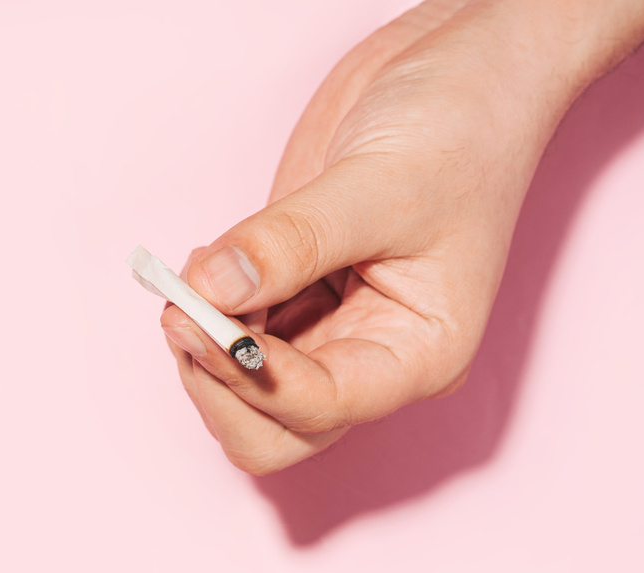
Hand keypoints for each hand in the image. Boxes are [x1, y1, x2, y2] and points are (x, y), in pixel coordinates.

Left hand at [162, 0, 643, 473]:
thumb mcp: (376, 184)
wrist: (461, 71)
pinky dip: (206, 310)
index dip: (248, 376)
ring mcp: (328, 330)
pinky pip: (232, 333)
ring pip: (243, 390)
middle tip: (182, 310)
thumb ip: (289, 243)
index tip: (197, 317)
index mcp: (417, 355)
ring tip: (192, 273)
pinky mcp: (294, 295)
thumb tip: (210, 289)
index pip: (318, 408)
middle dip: (217, 380)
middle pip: (272, 430)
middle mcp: (371, 357)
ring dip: (204, 345)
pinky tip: (207, 259)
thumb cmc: (460, 128)